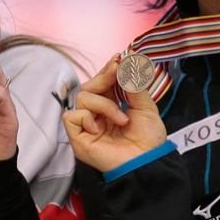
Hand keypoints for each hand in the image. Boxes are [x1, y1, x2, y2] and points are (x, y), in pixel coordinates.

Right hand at [63, 55, 168, 171]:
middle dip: (103, 77)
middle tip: (118, 71)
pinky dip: (87, 118)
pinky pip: (72, 116)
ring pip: (82, 98)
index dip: (107, 70)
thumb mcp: (145, 107)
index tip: (118, 58)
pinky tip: (100, 129)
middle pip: (88, 86)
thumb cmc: (148, 140)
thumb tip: (126, 62)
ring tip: (122, 119)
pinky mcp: (78, 137)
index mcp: (111, 107)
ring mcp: (86, 126)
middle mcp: (96, 115)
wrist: (147, 161)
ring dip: (104, 104)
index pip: (101, 83)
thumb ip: (134, 85)